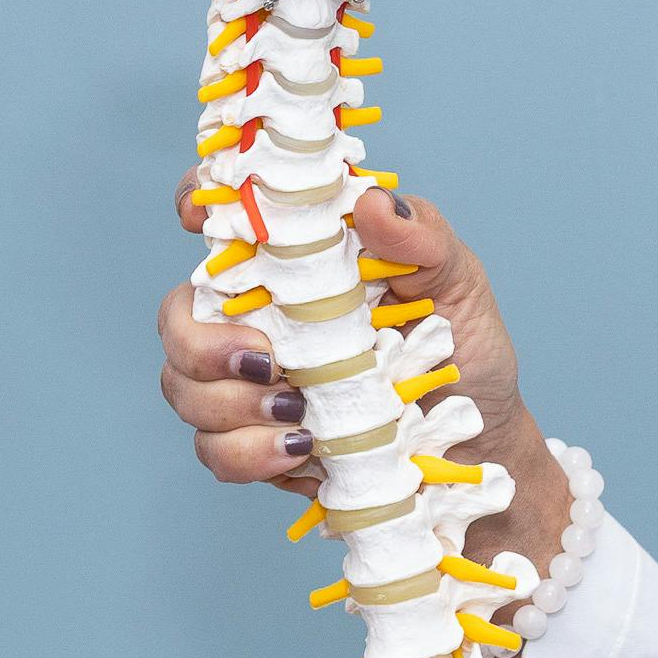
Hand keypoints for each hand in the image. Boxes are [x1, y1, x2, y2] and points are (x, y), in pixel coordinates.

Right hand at [151, 185, 570, 572]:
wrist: (480, 446)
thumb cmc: (466, 353)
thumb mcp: (458, 282)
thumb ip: (420, 237)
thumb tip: (371, 203)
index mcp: (301, 262)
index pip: (227, 218)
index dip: (195, 206)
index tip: (195, 220)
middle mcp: (262, 316)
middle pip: (177, 316)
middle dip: (201, 345)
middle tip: (265, 364)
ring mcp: (251, 382)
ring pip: (182, 386)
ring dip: (229, 406)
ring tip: (300, 418)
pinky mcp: (257, 441)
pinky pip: (214, 449)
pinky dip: (247, 453)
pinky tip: (301, 452)